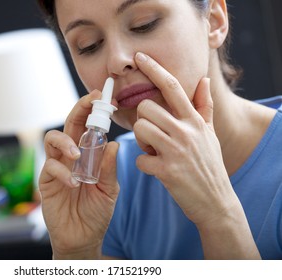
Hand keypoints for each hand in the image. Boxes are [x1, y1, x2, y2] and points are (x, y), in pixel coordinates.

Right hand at [39, 90, 118, 258]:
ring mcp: (57, 167)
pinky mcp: (46, 181)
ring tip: (76, 154)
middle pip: (69, 124)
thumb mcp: (109, 189)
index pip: (87, 126)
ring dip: (65, 141)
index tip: (103, 97)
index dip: (92, 110)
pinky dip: (62, 172)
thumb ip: (109, 168)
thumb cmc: (96, 212)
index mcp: (87, 155)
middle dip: (78, 110)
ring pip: (52, 140)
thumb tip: (112, 143)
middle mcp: (70, 156)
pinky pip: (50, 167)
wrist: (83, 237)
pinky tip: (73, 184)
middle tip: (89, 102)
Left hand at [133, 52, 236, 225]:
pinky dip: (144, 165)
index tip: (139, 57)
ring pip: (140, 129)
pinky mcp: (167, 171)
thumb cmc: (208, 164)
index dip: (154, 69)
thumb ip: (205, 106)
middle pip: (146, 107)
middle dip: (143, 120)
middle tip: (153, 136)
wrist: (215, 200)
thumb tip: (204, 79)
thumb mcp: (210, 133)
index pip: (172, 86)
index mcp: (194, 120)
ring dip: (142, 143)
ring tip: (156, 152)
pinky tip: (157, 169)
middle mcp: (186, 131)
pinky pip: (140, 159)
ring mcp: (176, 150)